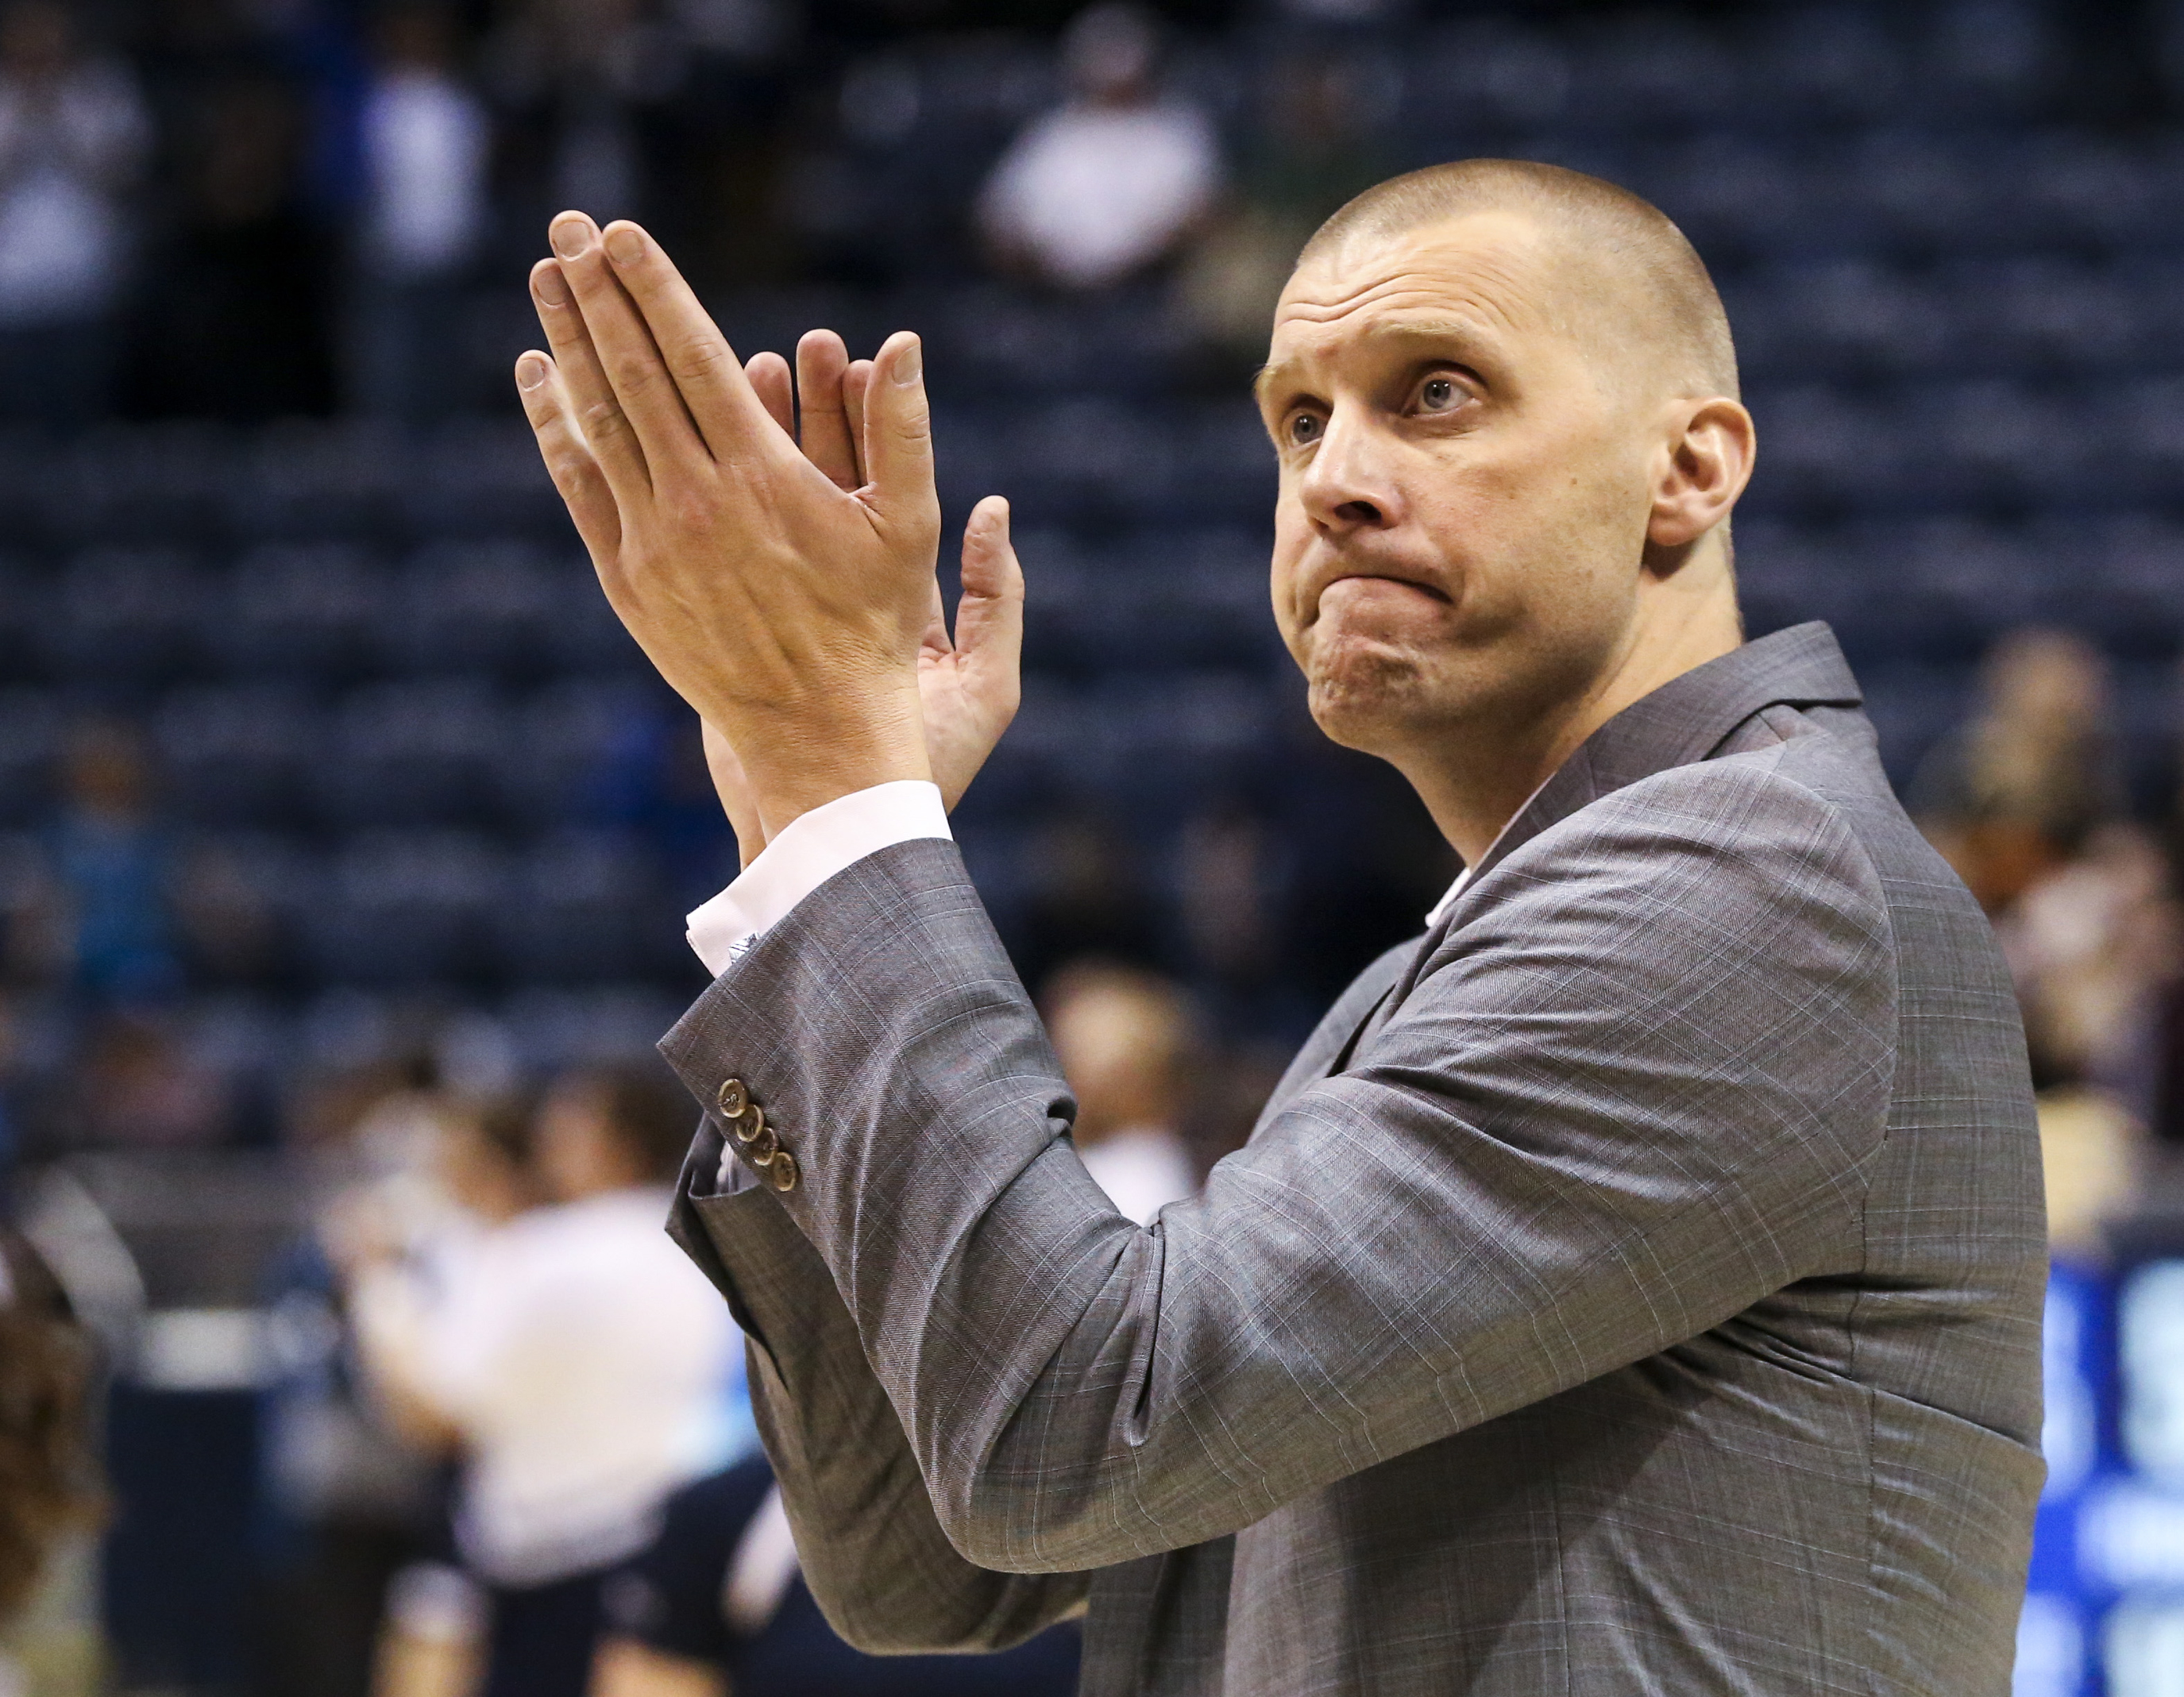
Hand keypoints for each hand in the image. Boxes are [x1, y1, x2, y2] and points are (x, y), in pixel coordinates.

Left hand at [514, 212, 948, 839]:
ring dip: (566, 343)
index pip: (693, 356)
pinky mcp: (627, 579)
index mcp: (761, 476)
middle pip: (632, 373)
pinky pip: (580, 485)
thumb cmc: (875, 628)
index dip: (655, 288)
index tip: (622, 232)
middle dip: (599, 293)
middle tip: (567, 225)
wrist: (816, 731)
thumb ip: (903, 430)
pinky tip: (539, 378)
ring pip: (596, 422)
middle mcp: (695, 500)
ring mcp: (652, 540)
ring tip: (545, 277)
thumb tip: (904, 343)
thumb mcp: (908, 527)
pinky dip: (554, 426)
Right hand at [735, 335, 1024, 842]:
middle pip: (826, 481)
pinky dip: (714, 501)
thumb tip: (994, 506)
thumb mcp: (983, 683)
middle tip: (802, 345)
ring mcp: (789, 606)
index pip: (886, 487)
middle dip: (812, 413)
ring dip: (760, 441)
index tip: (859, 362)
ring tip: (749, 368)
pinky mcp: (747, 632)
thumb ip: (993, 600)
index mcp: (899, 595)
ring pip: (770, 507)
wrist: (851, 829)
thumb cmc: (924, 767)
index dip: (869, 424)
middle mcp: (842, 592)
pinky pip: (730, 551)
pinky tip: (693, 444)